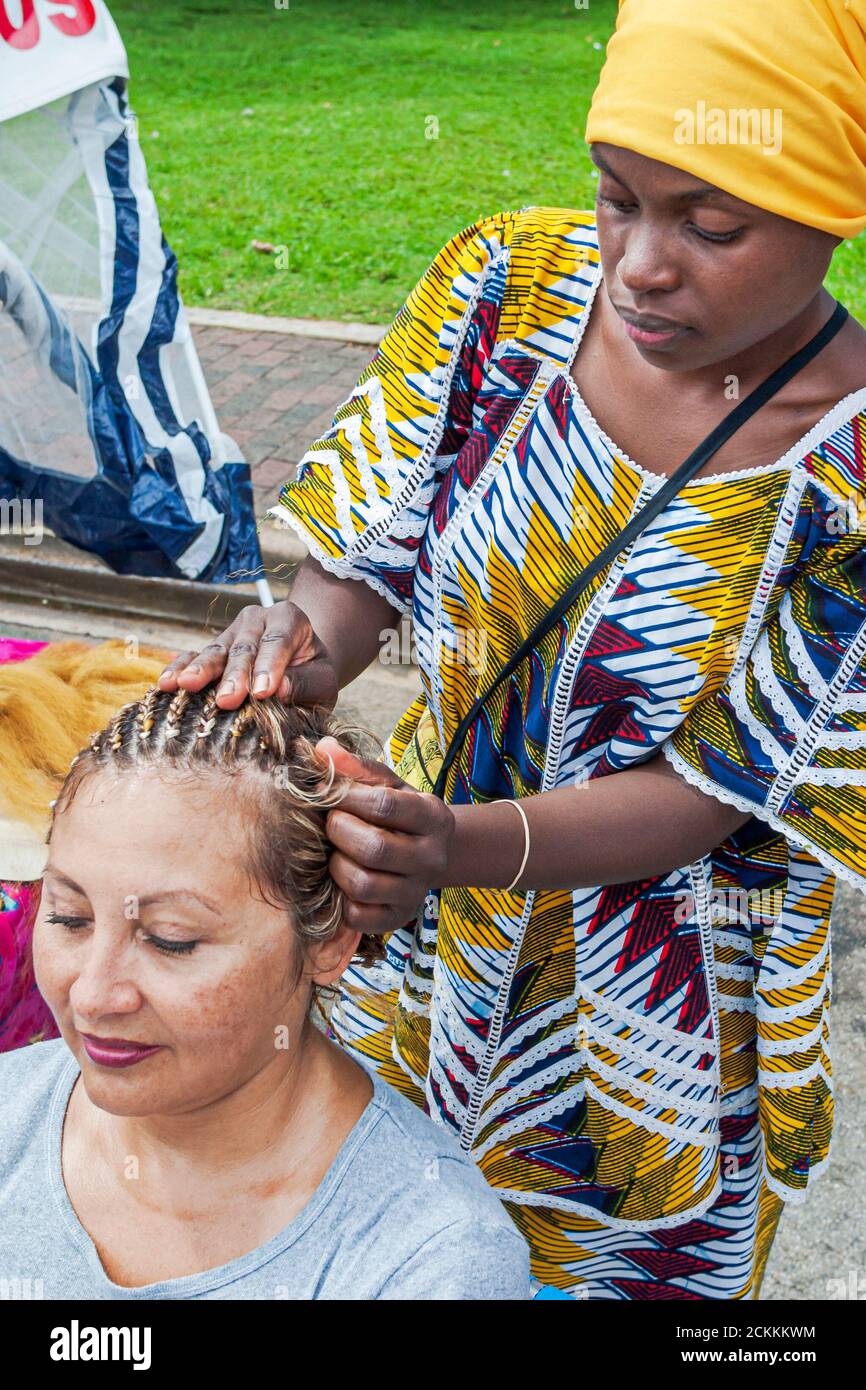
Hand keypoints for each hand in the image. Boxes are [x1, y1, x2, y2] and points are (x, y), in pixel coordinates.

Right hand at [157, 600, 338, 709]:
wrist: (301, 667)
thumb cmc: (313, 675)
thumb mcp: (323, 680)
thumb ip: (306, 682)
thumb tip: (280, 690)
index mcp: (289, 619)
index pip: (278, 642)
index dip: (269, 667)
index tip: (263, 693)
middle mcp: (257, 619)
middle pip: (244, 647)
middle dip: (234, 675)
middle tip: (226, 700)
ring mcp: (231, 632)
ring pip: (216, 651)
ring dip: (200, 670)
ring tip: (185, 685)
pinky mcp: (212, 648)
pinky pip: (193, 657)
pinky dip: (180, 669)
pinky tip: (167, 683)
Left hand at [317, 737, 454, 935]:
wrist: (428, 854)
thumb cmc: (399, 814)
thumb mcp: (387, 785)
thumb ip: (357, 768)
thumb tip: (322, 750)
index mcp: (434, 816)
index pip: (384, 805)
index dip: (347, 797)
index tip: (331, 792)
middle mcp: (432, 857)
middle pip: (374, 849)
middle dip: (339, 831)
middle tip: (332, 823)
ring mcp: (417, 891)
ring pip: (363, 884)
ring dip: (337, 865)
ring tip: (337, 852)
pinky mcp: (398, 917)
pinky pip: (358, 915)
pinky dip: (341, 898)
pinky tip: (343, 879)